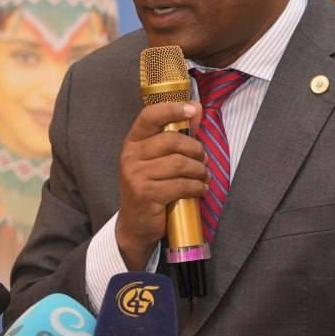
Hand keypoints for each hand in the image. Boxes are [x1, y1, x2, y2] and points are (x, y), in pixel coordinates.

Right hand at [116, 101, 205, 269]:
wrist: (135, 225)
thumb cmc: (151, 188)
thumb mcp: (158, 160)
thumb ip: (177, 134)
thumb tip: (196, 109)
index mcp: (133, 143)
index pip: (149, 116)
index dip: (171, 109)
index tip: (191, 109)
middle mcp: (130, 156)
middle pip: (172, 141)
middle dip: (195, 150)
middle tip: (204, 160)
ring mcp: (136, 176)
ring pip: (179, 164)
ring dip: (199, 171)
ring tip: (203, 177)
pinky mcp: (146, 194)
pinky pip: (180, 185)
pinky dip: (196, 187)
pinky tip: (200, 190)